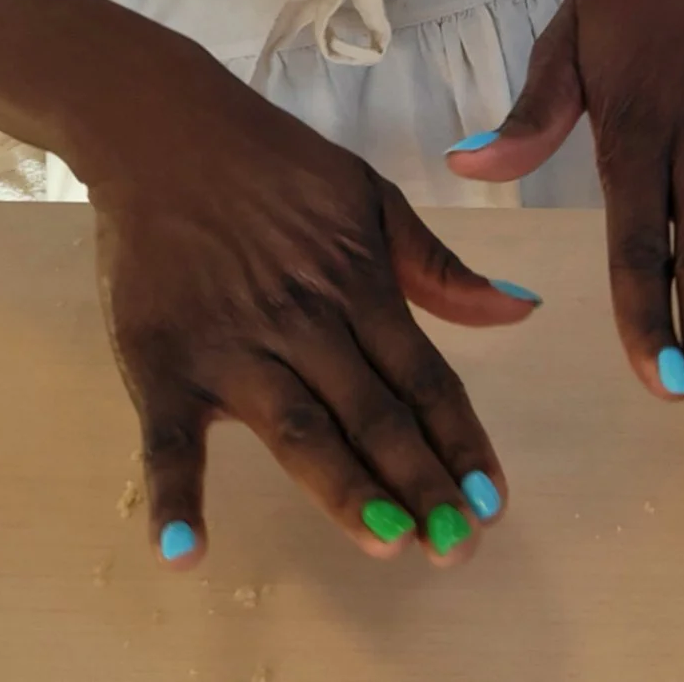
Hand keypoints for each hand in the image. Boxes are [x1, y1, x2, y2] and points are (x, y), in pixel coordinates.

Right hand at [84, 61, 538, 568]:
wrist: (166, 131)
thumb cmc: (277, 167)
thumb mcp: (374, 199)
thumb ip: (441, 268)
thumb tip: (521, 308)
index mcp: (360, 288)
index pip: (425, 378)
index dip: (462, 441)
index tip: (495, 500)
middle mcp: (305, 325)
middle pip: (374, 416)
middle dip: (422, 484)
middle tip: (460, 547)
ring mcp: (233, 348)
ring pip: (299, 432)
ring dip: (345, 491)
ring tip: (391, 543)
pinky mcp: (163, 363)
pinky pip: (166, 440)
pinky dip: (174, 497)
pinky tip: (188, 553)